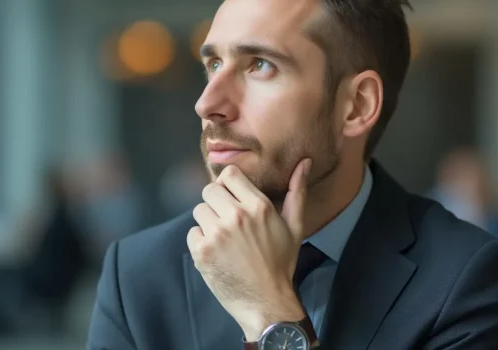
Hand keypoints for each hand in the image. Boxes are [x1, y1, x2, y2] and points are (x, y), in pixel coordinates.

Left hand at [187, 158, 311, 340]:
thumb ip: (297, 192)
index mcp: (258, 206)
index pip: (228, 175)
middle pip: (209, 190)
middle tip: (227, 221)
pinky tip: (217, 253)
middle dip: (216, 202)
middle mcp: (236, 216)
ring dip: (208, 222)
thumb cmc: (281, 263)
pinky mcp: (201, 251)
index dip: (228, 185)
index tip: (233, 198)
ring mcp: (216, 234)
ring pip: (199, 211)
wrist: (267, 301)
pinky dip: (200, 241)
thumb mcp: (295, 226)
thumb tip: (304, 162)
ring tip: (223, 239)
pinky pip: (192, 232)